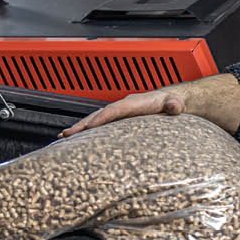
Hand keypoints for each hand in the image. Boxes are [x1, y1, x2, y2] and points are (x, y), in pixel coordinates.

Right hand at [58, 88, 185, 137]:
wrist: (173, 100)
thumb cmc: (173, 102)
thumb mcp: (176, 103)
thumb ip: (174, 105)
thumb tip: (174, 106)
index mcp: (134, 103)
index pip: (114, 110)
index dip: (101, 118)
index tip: (89, 127)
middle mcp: (123, 106)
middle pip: (99, 115)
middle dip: (82, 124)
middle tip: (66, 135)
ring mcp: (120, 113)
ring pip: (96, 119)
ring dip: (80, 128)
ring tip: (64, 137)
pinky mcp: (119, 120)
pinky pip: (100, 124)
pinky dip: (88, 131)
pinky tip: (77, 139)